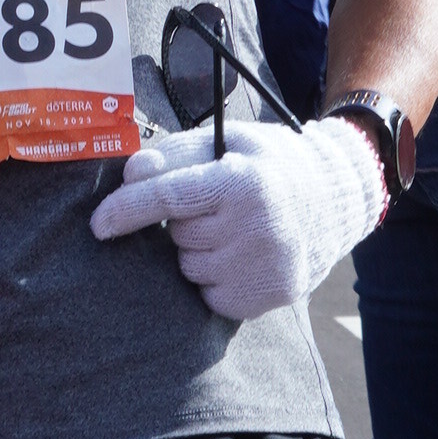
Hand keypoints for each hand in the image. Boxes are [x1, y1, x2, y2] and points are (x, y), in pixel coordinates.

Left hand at [89, 117, 384, 321]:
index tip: (98, 224)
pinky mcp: (269, 298)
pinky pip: (210, 295)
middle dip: (182, 220)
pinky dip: (215, 278)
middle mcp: (255, 227)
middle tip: (216, 203)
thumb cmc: (274, 163)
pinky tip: (241, 254)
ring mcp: (265, 268)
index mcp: (242, 180)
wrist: (339, 199)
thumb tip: (131, 173)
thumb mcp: (231, 140)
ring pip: (190, 268)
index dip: (127, 209)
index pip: (169, 197)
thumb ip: (178, 152)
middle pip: (178, 235)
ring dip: (198, 250)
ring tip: (233, 228)